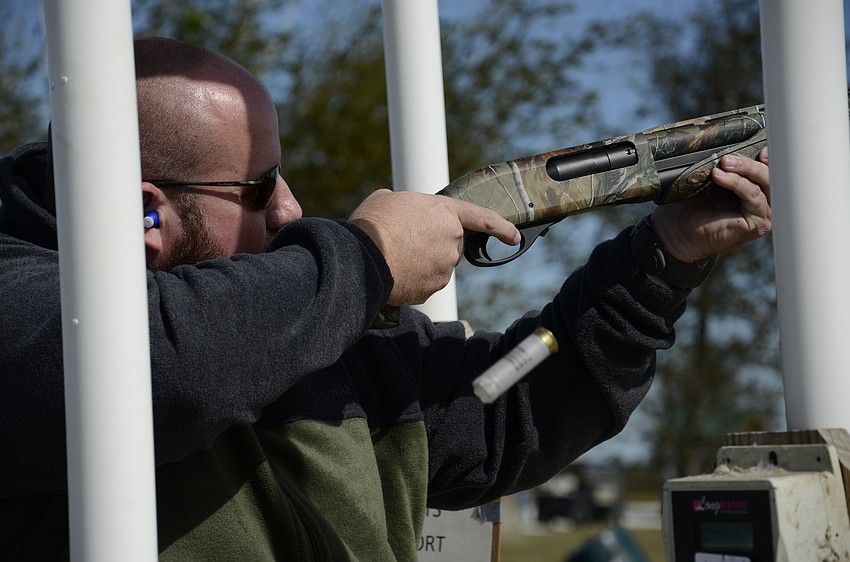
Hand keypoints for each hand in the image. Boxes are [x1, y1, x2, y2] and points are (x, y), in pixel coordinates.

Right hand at [350, 189, 519, 304]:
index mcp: (445, 213)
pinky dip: (413, 280)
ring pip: (437, 266)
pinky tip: (395, 272)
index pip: (483, 218)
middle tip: (405, 242)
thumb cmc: (373, 225)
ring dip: (421, 262)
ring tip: (394, 256)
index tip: (514, 237)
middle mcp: (452, 240)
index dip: (501, 227)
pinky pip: (425, 283)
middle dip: (433, 244)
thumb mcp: (388, 200)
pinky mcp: (432, 289)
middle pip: (450, 245)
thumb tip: (399, 212)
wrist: (362, 258)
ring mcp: (444, 268)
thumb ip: (405, 205)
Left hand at [650, 147, 770, 262]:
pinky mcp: (757, 223)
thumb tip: (732, 144)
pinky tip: (720, 177)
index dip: (769, 156)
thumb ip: (726, 166)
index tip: (759, 145)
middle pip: (771, 173)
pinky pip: (753, 196)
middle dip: (751, 161)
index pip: (771, 167)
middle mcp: (765, 201)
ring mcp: (764, 213)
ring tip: (724, 163)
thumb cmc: (691, 207)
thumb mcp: (712, 179)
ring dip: (746, 169)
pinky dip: (737, 183)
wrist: (676, 232)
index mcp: (756, 189)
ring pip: (765, 183)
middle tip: (727, 157)